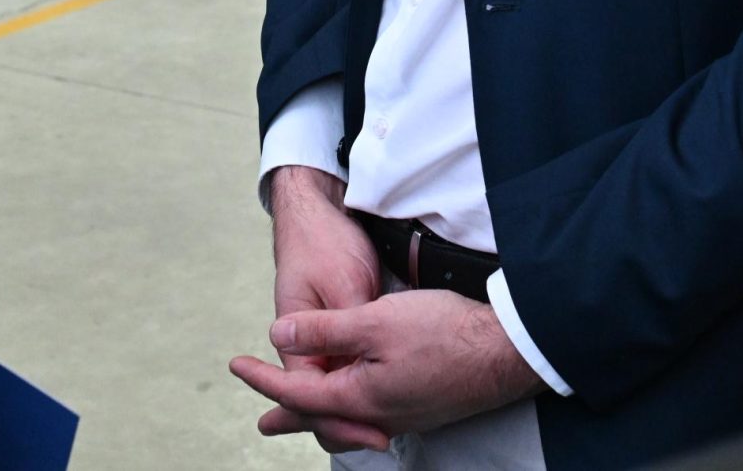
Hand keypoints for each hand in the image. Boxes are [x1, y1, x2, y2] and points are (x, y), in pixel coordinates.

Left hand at [232, 288, 545, 446]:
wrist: (506, 351)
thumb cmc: (443, 333)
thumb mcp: (375, 321)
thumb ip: (324, 331)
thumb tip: (278, 335)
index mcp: (358, 397)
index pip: (297, 392)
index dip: (263, 378)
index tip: (236, 364)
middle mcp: (378, 416)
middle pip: (320, 419)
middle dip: (288, 415)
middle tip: (262, 421)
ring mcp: (403, 415)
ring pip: (348, 419)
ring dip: (318, 414)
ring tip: (301, 413)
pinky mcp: (423, 406)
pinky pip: (373, 416)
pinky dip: (349, 410)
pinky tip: (358, 401)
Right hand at [251, 167, 387, 453]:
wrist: (315, 211)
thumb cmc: (325, 242)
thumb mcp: (343, 283)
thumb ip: (343, 328)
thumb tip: (352, 364)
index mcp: (296, 337)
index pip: (313, 395)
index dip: (344, 418)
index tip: (377, 435)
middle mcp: (304, 344)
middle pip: (322, 397)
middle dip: (349, 421)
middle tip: (382, 441)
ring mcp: (319, 338)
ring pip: (335, 384)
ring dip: (353, 405)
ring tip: (382, 431)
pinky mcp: (336, 329)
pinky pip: (345, 366)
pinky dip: (359, 382)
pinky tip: (381, 391)